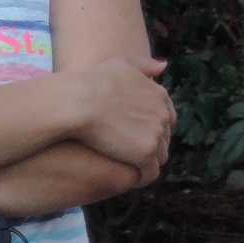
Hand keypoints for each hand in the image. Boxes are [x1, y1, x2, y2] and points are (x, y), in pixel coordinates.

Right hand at [70, 57, 172, 181]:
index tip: (136, 133)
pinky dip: (142, 177)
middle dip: (151, 144)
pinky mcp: (145, 153)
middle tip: (131, 152)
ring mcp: (155, 134)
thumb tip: (164, 66)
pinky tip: (131, 178)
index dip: (151, 126)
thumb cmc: (91, 81)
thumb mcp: (120, 64)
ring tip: (131, 166)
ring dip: (147, 162)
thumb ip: (143, 65)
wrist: (77, 101)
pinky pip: (150, 173)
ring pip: (159, 156)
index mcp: (159, 95)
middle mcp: (162, 114)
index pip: (166, 117)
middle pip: (164, 137)